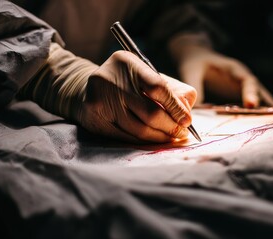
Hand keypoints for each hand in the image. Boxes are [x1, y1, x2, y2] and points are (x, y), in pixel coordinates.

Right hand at [79, 51, 196, 142]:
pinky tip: (153, 139)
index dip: (176, 107)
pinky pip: (127, 138)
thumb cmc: (125, 81)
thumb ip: (169, 87)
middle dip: (171, 127)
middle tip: (182, 133)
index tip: (187, 120)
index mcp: (127, 63)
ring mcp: (100, 102)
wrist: (86, 87)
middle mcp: (110, 81)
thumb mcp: (144, 73)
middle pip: (150, 113)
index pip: (158, 88)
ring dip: (160, 137)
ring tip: (171, 137)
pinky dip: (145, 141)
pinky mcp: (95, 121)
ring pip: (140, 130)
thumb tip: (186, 111)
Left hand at [178, 46, 272, 107]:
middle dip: (267, 104)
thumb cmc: (195, 64)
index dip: (250, 92)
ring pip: (260, 100)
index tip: (251, 104)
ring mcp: (245, 89)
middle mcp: (243, 79)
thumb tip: (195, 110)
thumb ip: (195, 88)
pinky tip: (270, 126)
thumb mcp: (191, 72)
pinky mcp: (242, 97)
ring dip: (269, 111)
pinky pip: (254, 106)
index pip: (246, 80)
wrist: (197, 59)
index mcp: (233, 69)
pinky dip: (262, 115)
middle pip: (260, 91)